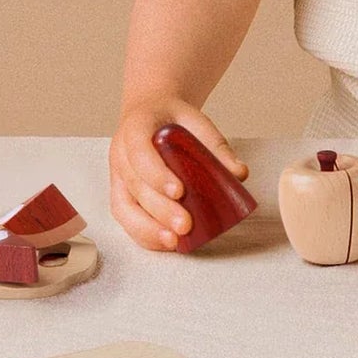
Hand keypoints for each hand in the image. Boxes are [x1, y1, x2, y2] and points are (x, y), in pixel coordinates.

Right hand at [109, 98, 248, 250]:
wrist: (152, 114)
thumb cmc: (173, 120)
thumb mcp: (196, 122)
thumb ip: (216, 146)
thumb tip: (239, 174)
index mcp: (136, 127)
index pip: (140, 152)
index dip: (157, 174)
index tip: (179, 192)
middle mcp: (120, 153)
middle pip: (135, 185)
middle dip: (160, 209)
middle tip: (185, 225)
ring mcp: (117, 175)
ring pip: (123, 207)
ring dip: (147, 228)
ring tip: (174, 241)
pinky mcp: (120, 194)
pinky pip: (126, 217)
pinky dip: (144, 234)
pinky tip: (165, 242)